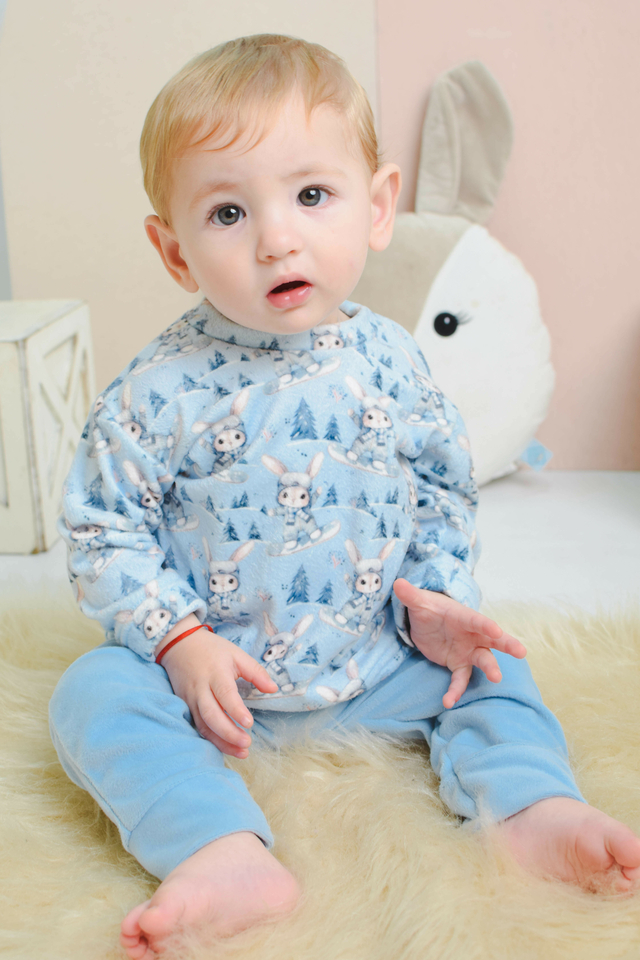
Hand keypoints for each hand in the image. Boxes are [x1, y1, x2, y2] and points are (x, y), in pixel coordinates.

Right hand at [160, 626, 277, 757]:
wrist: (179, 645)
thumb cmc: (212, 650)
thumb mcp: (236, 654)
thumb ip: (256, 672)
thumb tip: (273, 689)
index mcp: (216, 673)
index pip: (225, 694)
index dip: (236, 710)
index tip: (249, 724)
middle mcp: (200, 688)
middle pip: (211, 715)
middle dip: (229, 733)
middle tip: (247, 743)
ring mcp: (190, 699)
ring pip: (203, 725)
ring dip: (221, 742)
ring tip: (241, 752)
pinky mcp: (185, 706)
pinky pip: (197, 727)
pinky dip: (211, 740)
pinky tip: (226, 747)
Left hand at [393, 578, 526, 708]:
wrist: (427, 623)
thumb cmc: (429, 608)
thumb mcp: (418, 602)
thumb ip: (410, 595)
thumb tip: (397, 583)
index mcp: (464, 616)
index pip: (476, 619)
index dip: (485, 624)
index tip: (497, 629)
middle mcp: (472, 634)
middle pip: (493, 639)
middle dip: (507, 644)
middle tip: (521, 652)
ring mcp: (468, 651)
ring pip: (483, 660)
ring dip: (491, 668)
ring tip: (497, 678)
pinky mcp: (459, 665)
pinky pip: (460, 680)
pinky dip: (456, 691)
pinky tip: (448, 702)